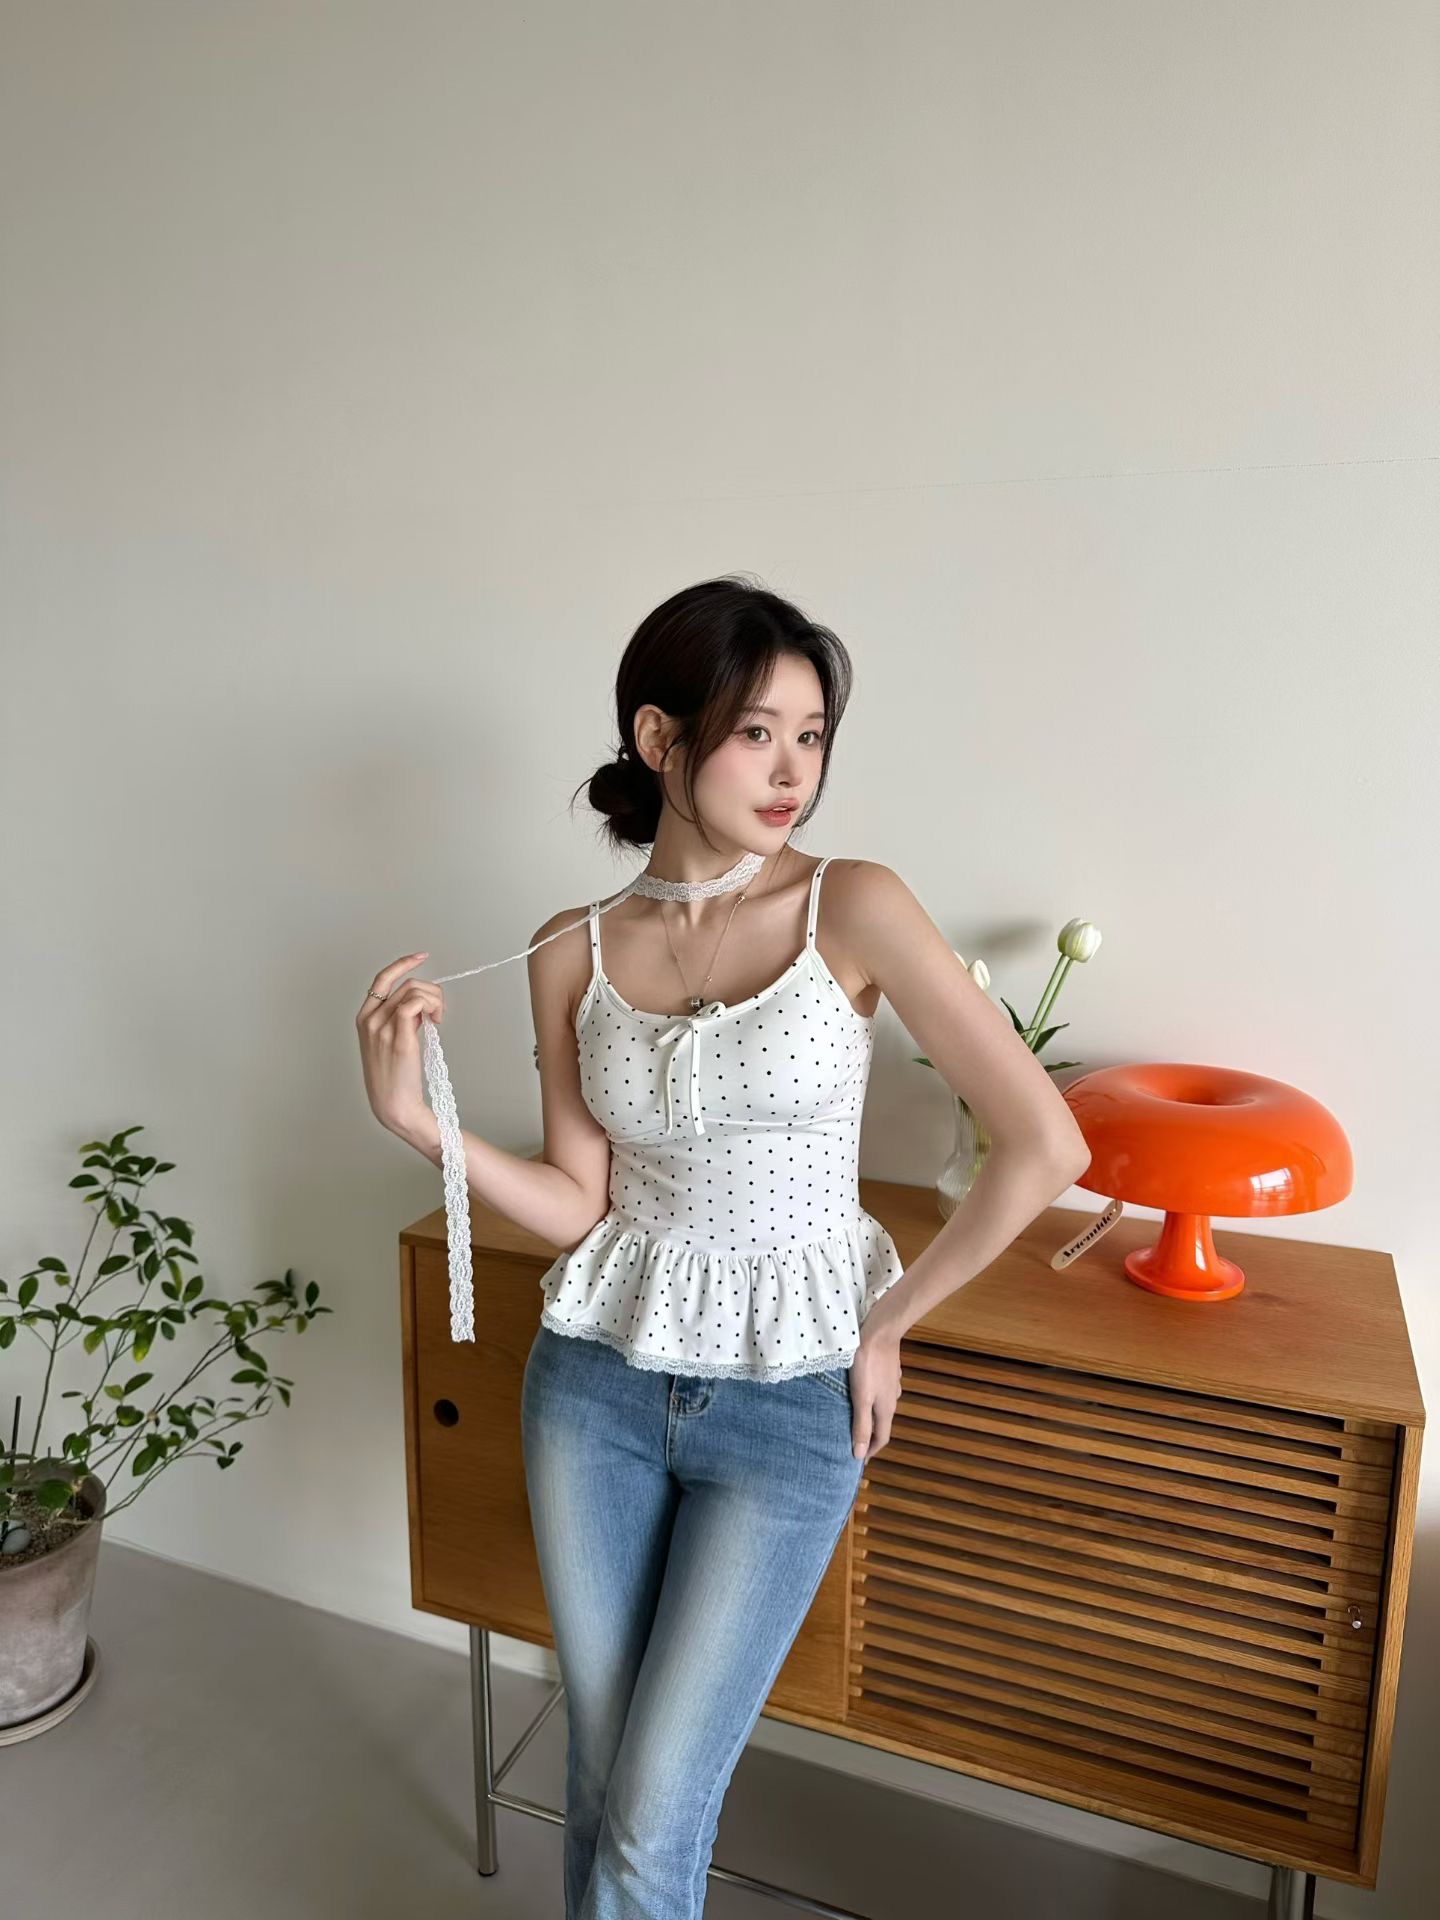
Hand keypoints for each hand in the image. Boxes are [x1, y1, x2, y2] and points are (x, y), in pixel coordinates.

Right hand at [356, 952, 444, 1135]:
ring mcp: (383, 1029)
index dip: (403, 963)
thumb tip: (418, 1004)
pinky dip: (430, 1006)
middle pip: (406, 984)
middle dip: (431, 991)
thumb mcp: (388, 1040)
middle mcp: (370, 1020)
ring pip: (413, 992)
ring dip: (434, 1000)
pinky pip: (415, 1005)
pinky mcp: (399, 1040)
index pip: (382, 978)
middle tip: (439, 1012)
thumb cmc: (394, 1075)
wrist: (393, 1104)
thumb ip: (399, 1018)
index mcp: (364, 1017)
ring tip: (438, 1019)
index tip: (421, 956)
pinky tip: (435, 1022)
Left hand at [848, 1325, 902, 1462]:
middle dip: (870, 1435)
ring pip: (881, 1407)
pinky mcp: (888, 1371)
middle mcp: (892, 1399)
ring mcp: (891, 1384)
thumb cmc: (867, 1365)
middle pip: (882, 1424)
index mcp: (886, 1409)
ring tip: (855, 1419)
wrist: (881, 1332)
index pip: (881, 1438)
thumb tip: (860, 1455)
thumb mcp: (861, 1398)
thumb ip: (861, 1425)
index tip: (859, 1461)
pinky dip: (871, 1399)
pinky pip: (880, 1391)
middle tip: (854, 1441)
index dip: (871, 1451)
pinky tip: (862, 1393)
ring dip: (870, 1417)